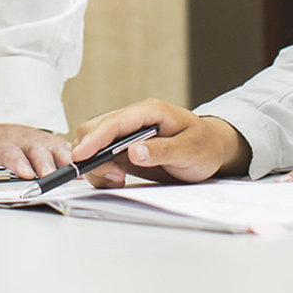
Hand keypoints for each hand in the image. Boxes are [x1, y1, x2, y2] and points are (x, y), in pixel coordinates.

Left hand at [0, 124, 72, 178]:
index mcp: (1, 140)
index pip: (9, 151)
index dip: (18, 162)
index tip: (24, 172)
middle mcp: (23, 139)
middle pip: (36, 150)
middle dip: (43, 163)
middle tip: (48, 176)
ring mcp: (40, 140)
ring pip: (54, 148)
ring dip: (62, 161)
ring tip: (70, 173)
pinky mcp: (53, 144)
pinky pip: (66, 149)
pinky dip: (75, 158)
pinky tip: (81, 169)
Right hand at [71, 99, 249, 186]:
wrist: (212, 150)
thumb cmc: (204, 146)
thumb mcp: (190, 150)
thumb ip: (162, 150)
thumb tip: (133, 152)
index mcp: (149, 111)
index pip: (114, 122)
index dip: (95, 139)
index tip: (81, 157)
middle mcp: (133, 118)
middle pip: (94, 129)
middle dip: (93, 155)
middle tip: (115, 178)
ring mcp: (126, 132)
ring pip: (93, 143)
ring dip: (97, 165)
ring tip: (118, 181)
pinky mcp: (123, 147)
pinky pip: (100, 155)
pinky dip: (101, 169)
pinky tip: (116, 180)